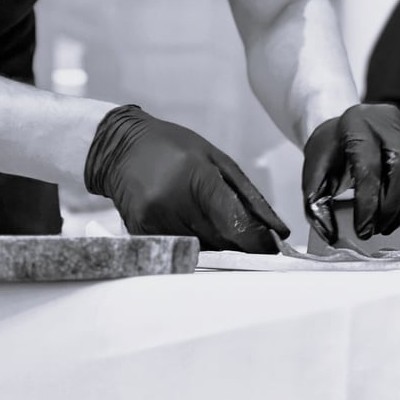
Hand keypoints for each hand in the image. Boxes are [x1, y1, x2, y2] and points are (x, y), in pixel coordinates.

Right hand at [84, 105, 288, 251]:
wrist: (121, 148)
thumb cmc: (175, 148)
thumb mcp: (218, 159)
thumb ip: (249, 197)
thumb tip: (278, 231)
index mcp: (196, 177)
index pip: (233, 222)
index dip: (256, 240)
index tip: (271, 246)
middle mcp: (173, 202)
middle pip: (219, 241)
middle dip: (240, 244)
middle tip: (251, 239)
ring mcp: (153, 221)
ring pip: (200, 250)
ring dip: (217, 246)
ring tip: (215, 224)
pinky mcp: (139, 234)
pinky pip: (178, 251)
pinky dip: (194, 246)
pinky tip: (192, 227)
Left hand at [302, 103, 399, 243]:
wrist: (346, 127)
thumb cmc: (330, 150)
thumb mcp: (313, 173)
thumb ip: (316, 204)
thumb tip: (330, 236)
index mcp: (355, 124)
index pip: (369, 166)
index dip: (368, 203)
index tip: (363, 230)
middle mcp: (388, 123)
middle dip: (391, 207)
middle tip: (377, 229)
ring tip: (387, 225)